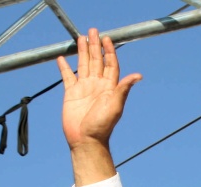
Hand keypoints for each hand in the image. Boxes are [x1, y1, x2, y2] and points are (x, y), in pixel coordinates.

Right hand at [57, 27, 141, 182]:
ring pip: (83, 65)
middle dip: (95, 46)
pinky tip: (62, 58)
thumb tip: (138, 76)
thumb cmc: (102, 126)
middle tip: (92, 31)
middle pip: (96, 61)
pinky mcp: (71, 93)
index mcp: (109, 87)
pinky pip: (68, 76)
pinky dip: (64, 67)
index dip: (109, 51)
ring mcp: (84, 88)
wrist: (86, 140)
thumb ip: (123, 89)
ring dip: (82, 51)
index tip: (107, 39)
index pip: (110, 64)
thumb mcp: (115, 106)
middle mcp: (97, 85)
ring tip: (80, 37)